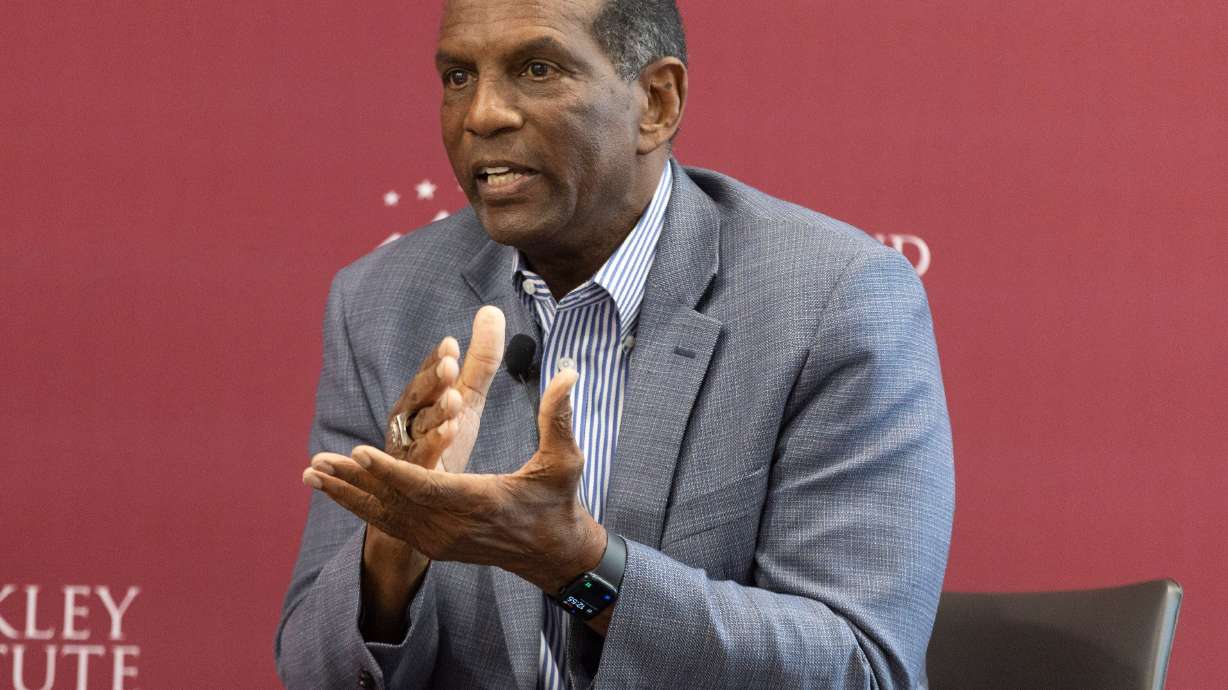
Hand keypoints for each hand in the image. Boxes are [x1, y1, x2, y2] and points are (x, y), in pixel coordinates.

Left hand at [304, 367, 606, 595]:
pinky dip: (361, 507)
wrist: (553, 553)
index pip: (426, 486)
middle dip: (353, 480)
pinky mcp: (434, 544)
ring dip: (348, 494)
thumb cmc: (559, 502)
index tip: (359, 451)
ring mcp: (440, 539)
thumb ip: (559, 417)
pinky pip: (390, 524)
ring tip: (312, 474)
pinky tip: (338, 492)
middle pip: (393, 502)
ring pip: (385, 515)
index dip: (391, 469)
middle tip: (316, 462)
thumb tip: (568, 372)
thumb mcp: (564, 460)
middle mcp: (451, 525)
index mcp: (478, 501)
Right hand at [381, 304, 505, 472]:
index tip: (451, 345)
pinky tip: (451, 432)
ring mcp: (407, 447)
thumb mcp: (466, 396)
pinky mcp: (413, 476)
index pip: (427, 376)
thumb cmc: (443, 437)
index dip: (436, 362)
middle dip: (432, 380)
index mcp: (421, 398)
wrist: (426, 497)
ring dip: (435, 412)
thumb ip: (480, 359)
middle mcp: (409, 419)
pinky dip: (433, 444)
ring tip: (455, 400)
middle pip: (418, 396)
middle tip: (449, 364)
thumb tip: (491, 310)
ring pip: (420, 426)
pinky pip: (422, 458)